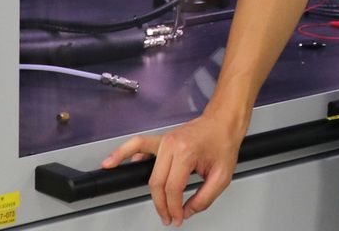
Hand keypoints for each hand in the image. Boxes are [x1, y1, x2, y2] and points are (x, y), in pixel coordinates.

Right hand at [101, 112, 243, 226]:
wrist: (223, 122)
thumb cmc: (224, 143)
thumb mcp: (222, 176)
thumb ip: (205, 198)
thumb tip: (187, 211)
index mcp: (186, 152)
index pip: (173, 188)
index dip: (174, 208)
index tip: (178, 217)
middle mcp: (172, 144)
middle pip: (158, 182)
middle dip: (162, 205)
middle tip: (169, 217)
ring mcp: (165, 140)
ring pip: (148, 170)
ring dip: (148, 190)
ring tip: (150, 203)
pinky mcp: (162, 139)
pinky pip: (138, 144)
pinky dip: (123, 152)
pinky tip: (114, 162)